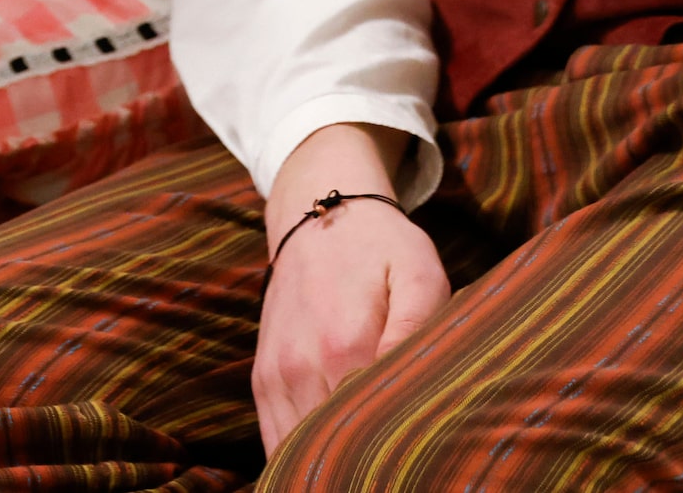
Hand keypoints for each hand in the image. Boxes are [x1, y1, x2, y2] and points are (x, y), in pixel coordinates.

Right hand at [252, 128, 452, 450]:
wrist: (318, 216)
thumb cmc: (381, 247)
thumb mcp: (419, 272)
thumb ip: (419, 326)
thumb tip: (415, 386)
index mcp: (346, 346)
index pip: (370, 429)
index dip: (396, 450)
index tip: (415, 454)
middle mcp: (302, 367)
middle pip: (333, 446)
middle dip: (365, 465)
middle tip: (394, 468)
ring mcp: (276, 375)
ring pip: (299, 449)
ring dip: (328, 465)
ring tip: (364, 471)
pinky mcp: (263, 378)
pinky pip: (274, 438)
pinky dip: (297, 457)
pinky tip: (326, 464)